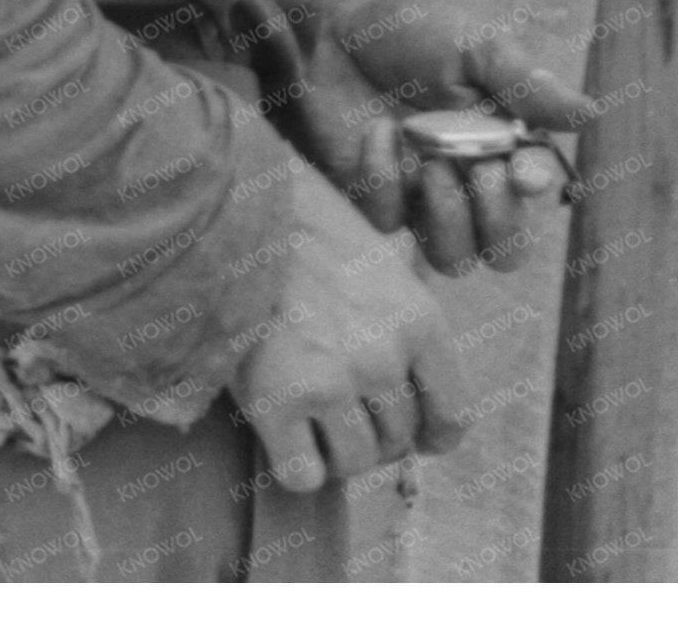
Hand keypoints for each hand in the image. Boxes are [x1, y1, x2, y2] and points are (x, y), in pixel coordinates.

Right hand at [234, 170, 465, 493]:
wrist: (227, 204)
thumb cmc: (299, 225)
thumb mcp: (377, 263)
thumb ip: (400, 324)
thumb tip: (404, 390)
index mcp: (420, 322)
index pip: (451, 418)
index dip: (429, 435)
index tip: (413, 436)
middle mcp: (384, 358)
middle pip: (398, 443)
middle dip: (371, 434)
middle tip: (338, 410)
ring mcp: (330, 381)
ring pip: (354, 463)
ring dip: (333, 452)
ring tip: (307, 420)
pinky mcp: (275, 398)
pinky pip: (303, 474)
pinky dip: (295, 465)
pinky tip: (280, 435)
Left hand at [294, 0, 596, 273]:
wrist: (327, 22)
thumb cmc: (406, 30)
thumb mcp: (473, 45)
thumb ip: (525, 82)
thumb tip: (590, 117)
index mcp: (505, 146)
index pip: (537, 194)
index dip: (536, 191)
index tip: (522, 170)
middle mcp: (467, 181)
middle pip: (505, 253)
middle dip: (502, 226)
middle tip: (481, 172)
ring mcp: (417, 194)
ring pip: (451, 259)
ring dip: (450, 222)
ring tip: (433, 165)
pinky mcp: (369, 194)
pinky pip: (387, 221)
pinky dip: (387, 182)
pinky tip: (380, 133)